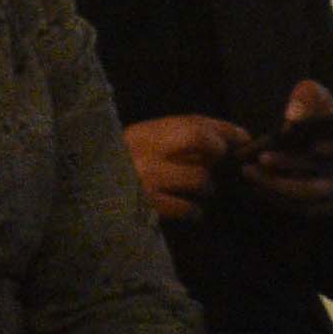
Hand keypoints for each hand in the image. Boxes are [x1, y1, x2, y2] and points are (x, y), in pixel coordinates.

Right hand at [124, 112, 254, 223]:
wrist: (89, 195)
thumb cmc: (129, 165)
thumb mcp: (148, 142)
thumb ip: (186, 133)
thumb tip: (241, 136)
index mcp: (146, 132)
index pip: (195, 122)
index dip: (225, 131)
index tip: (243, 140)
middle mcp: (145, 149)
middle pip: (198, 137)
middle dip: (219, 150)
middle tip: (221, 162)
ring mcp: (147, 177)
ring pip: (201, 177)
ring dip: (208, 186)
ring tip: (199, 189)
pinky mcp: (148, 205)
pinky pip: (189, 208)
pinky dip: (195, 211)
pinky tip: (190, 210)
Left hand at [235, 79, 332, 212]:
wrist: (307, 138)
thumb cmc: (312, 112)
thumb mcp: (311, 95)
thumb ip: (305, 97)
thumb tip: (293, 118)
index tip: (314, 146)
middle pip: (324, 175)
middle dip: (290, 166)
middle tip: (261, 157)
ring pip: (309, 196)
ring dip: (277, 186)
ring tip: (249, 171)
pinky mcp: (321, 206)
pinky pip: (300, 208)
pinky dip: (276, 198)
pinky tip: (255, 185)